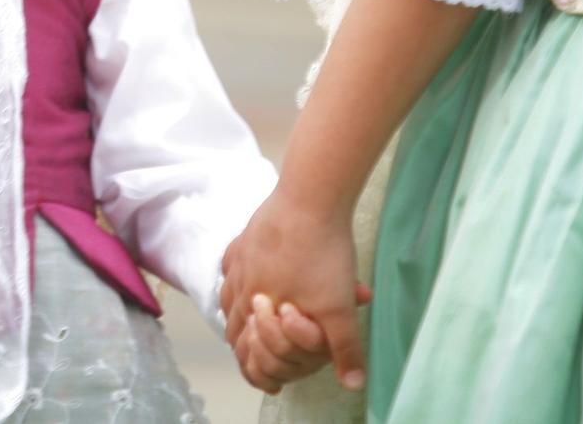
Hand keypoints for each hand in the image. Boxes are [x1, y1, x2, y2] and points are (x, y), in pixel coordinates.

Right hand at [220, 187, 371, 391]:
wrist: (311, 197)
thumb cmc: (323, 254)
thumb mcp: (339, 309)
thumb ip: (344, 349)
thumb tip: (354, 385)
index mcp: (258, 307)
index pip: (244, 346)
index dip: (253, 363)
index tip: (266, 371)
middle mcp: (241, 284)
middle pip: (232, 322)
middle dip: (245, 339)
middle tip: (259, 347)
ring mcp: (240, 257)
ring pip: (228, 293)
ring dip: (238, 310)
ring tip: (252, 316)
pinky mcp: (245, 235)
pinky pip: (230, 263)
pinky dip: (235, 275)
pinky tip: (244, 272)